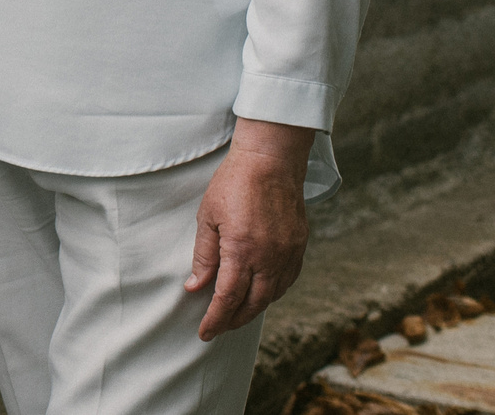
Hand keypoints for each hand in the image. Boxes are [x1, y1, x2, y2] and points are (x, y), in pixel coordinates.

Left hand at [186, 120, 312, 338]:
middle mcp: (269, 258)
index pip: (227, 298)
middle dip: (233, 320)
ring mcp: (288, 254)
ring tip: (235, 315)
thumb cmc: (233, 183)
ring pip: (271, 296)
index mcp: (242, 251)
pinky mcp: (299, 247)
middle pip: (252, 304)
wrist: (270, 161)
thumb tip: (196, 287)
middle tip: (217, 328)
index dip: (215, 319)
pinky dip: (272, 294)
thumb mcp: (207, 217)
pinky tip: (260, 294)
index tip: (204, 333)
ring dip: (253, 310)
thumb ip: (203, 255)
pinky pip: (287, 281)